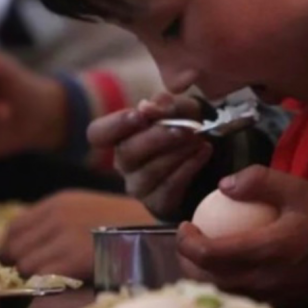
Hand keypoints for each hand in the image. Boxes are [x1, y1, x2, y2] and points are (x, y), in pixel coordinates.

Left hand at [0, 191, 155, 278]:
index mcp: (58, 203)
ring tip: (41, 288)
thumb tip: (24, 251)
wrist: (156, 234)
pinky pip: (40, 276)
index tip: (9, 265)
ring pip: (24, 264)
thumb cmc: (126, 228)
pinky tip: (52, 291)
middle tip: (22, 283)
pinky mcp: (72, 258)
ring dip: (29, 280)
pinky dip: (41, 286)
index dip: (7, 248)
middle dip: (14, 266)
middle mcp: (55, 216)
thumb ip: (56, 225)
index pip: (15, 227)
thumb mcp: (88, 213)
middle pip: (14, 247)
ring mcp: (63, 236)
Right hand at [88, 93, 212, 219]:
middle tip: (185, 129)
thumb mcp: (180, 108)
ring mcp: (138, 186)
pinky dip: (188, 168)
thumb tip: (147, 107)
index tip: (140, 115)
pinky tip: (203, 152)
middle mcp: (123, 163)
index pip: (98, 133)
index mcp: (119, 136)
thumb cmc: (183, 127)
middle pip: (126, 153)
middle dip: (157, 139)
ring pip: (149, 173)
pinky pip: (169, 189)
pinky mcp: (157, 203)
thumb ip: (165, 104)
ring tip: (198, 139)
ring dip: (177, 154)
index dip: (115, 125)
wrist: (209, 157)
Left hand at [176, 165, 307, 307]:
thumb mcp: (294, 188)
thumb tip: (223, 186)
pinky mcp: (277, 302)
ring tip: (200, 253)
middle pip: (207, 278)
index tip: (184, 226)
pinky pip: (239, 297)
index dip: (187, 243)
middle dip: (186, 260)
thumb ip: (258, 181)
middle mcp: (263, 279)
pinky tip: (224, 267)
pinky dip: (223, 283)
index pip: (209, 254)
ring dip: (202, 274)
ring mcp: (270, 295)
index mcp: (264, 250)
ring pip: (221, 291)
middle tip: (186, 240)